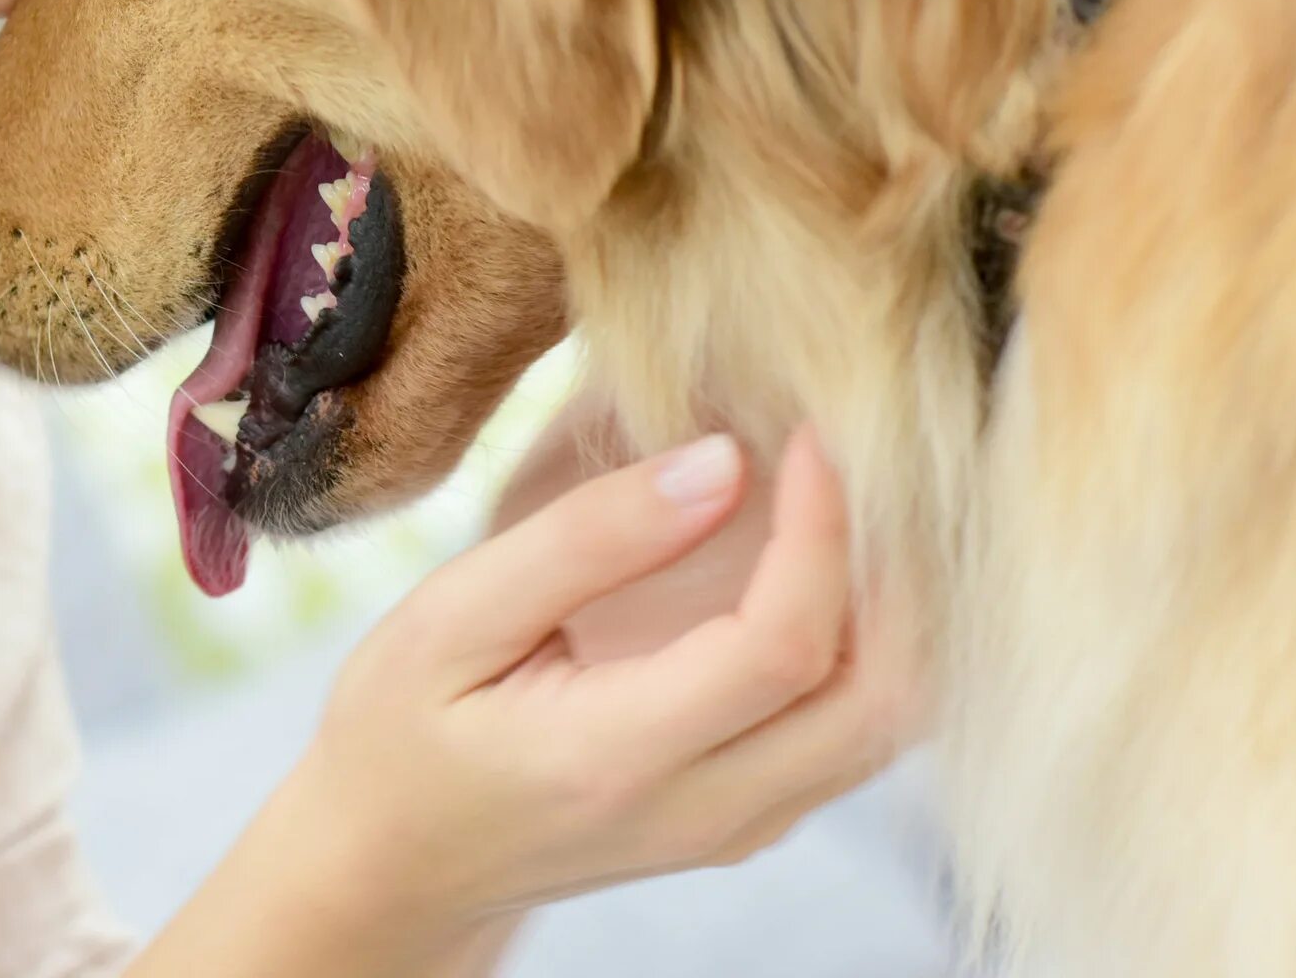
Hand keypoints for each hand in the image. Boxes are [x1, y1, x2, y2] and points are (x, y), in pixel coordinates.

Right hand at [134, 424, 924, 977]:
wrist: (395, 864)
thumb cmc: (402, 730)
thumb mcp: (452, 618)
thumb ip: (585, 542)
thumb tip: (722, 461)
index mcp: (619, 760)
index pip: (783, 648)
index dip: (822, 531)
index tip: (809, 432)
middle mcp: (707, 812)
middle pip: (881, 700)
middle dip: (897, 569)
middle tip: (859, 460)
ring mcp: (743, 828)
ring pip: (891, 723)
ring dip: (900, 607)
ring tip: (850, 499)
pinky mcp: (756, 817)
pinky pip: (858, 729)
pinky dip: (873, 640)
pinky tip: (826, 561)